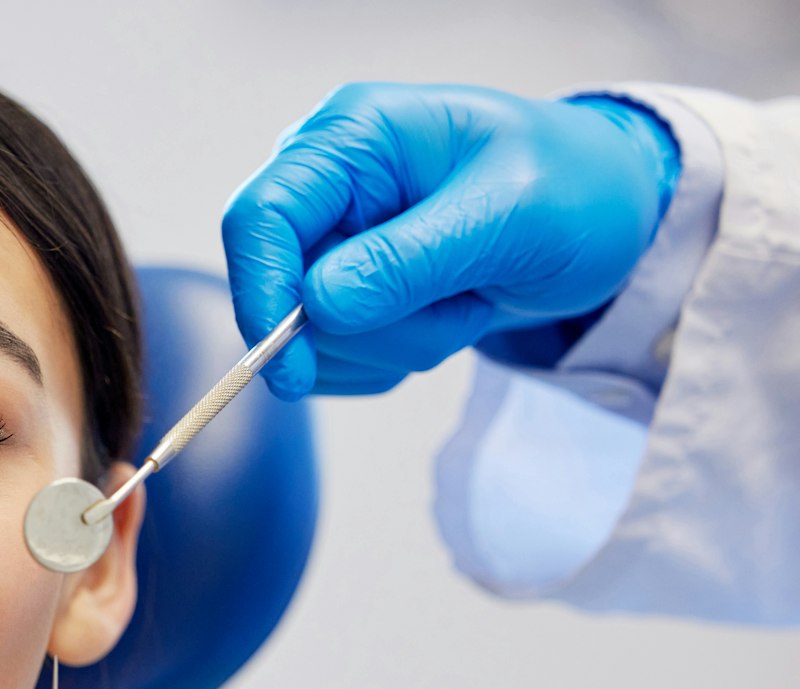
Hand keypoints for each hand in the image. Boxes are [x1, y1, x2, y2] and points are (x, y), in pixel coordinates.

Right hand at [222, 83, 680, 396]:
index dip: (262, 293)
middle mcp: (329, 185)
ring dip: (392, 345)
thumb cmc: (575, 187)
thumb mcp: (509, 217)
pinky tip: (446, 317)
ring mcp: (335, 240)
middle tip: (458, 311)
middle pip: (283, 290)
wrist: (613, 215)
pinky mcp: (346, 290)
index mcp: (354, 137)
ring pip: (310, 337)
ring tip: (466, 301)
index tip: (290, 366)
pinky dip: (390, 360)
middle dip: (365, 328)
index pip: (260, 217)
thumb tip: (318, 306)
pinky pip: (334, 358)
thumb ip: (410, 260)